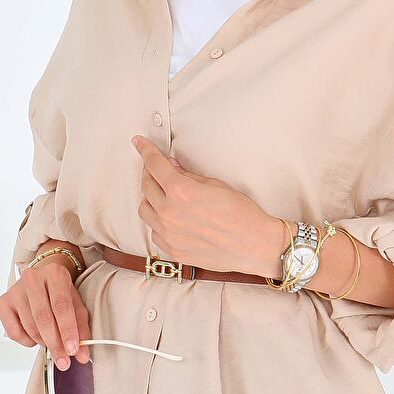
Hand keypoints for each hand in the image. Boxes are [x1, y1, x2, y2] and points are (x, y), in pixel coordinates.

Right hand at [0, 254, 91, 368]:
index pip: (61, 306)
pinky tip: (35, 337)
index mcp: (55, 274)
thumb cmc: (61, 294)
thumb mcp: (76, 307)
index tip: (72, 350)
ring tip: (52, 344)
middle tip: (63, 361)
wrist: (43, 280)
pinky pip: (13, 332)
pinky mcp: (3, 302)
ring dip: (43, 342)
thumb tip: (82, 356)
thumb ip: (81, 330)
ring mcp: (15, 290)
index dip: (67, 330)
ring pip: (29, 326)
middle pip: (43, 318)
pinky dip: (27, 341)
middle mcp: (33, 278)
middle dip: (55, 344)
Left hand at [131, 135, 284, 275]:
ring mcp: (169, 234)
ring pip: (145, 209)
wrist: (254, 245)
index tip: (138, 143)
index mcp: (180, 191)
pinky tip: (170, 217)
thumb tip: (171, 167)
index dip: (145, 150)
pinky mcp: (174, 250)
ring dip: (150, 197)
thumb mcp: (215, 185)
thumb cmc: (241, 214)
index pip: (154, 164)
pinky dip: (158, 221)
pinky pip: (155, 231)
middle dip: (149, 172)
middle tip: (155, 168)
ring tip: (163, 194)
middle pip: (146, 185)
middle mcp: (169, 213)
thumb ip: (188, 176)